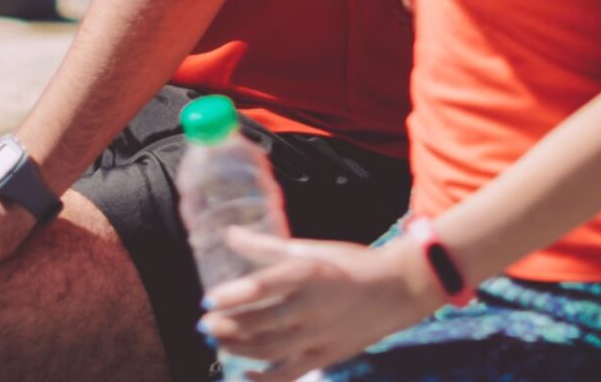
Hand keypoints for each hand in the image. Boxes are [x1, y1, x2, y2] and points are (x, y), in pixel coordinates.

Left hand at [198, 227, 438, 380]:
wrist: (396, 290)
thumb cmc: (348, 264)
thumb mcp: (309, 248)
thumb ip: (265, 246)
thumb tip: (228, 234)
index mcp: (308, 272)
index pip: (262, 286)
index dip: (232, 295)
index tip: (206, 298)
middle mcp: (312, 305)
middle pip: (262, 321)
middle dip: (228, 325)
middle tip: (204, 325)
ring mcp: (320, 335)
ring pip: (271, 349)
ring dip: (239, 348)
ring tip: (217, 342)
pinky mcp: (327, 356)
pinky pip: (290, 373)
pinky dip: (264, 379)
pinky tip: (244, 373)